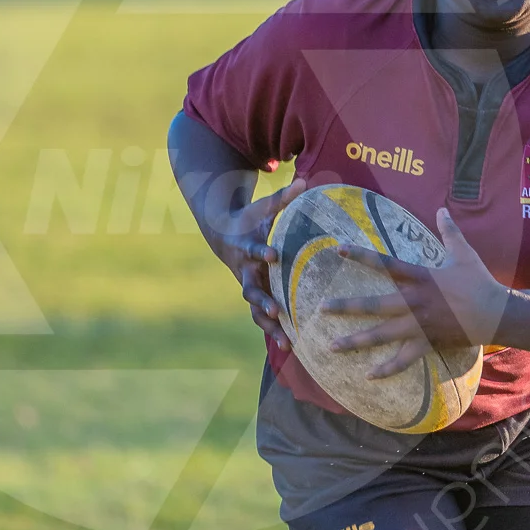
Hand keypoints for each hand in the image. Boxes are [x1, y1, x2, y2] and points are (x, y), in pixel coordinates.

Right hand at [209, 177, 306, 349]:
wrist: (224, 236)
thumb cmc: (250, 220)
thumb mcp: (263, 208)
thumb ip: (283, 198)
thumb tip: (305, 182)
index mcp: (247, 248)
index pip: (253, 249)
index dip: (261, 252)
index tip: (273, 254)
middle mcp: (245, 271)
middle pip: (251, 289)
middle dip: (263, 301)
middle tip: (276, 310)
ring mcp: (248, 287)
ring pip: (256, 311)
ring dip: (269, 326)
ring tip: (287, 342)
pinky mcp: (255, 298)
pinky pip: (262, 319)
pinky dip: (274, 331)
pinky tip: (291, 347)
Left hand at [322, 208, 508, 378]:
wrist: (498, 313)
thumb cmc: (479, 281)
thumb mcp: (464, 253)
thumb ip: (449, 231)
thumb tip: (442, 208)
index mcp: (421, 277)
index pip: (385, 264)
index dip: (361, 255)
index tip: (338, 249)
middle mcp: (415, 302)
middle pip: (375, 305)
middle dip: (346, 306)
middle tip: (321, 308)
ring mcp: (419, 325)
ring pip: (382, 335)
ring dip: (356, 341)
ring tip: (331, 346)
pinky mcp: (427, 342)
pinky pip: (404, 359)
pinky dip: (387, 369)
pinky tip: (369, 375)